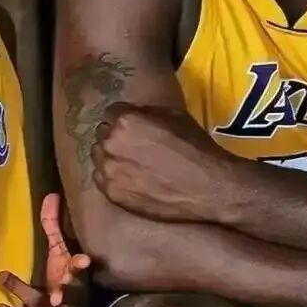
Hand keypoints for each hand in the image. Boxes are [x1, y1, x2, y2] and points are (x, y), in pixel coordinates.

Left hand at [0, 193, 89, 306]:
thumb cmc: (64, 279)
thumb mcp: (60, 252)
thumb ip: (54, 226)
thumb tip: (51, 194)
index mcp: (75, 275)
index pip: (80, 269)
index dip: (81, 265)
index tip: (83, 260)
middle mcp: (70, 295)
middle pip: (69, 291)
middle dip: (65, 290)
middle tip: (57, 295)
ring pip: (40, 304)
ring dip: (24, 294)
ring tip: (3, 283)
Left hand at [92, 102, 233, 220]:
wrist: (206, 188)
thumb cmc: (194, 148)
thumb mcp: (174, 115)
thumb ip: (145, 112)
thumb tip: (135, 113)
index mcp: (125, 121)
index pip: (112, 112)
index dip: (126, 119)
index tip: (135, 127)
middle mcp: (110, 144)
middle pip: (103, 134)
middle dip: (116, 137)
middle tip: (135, 146)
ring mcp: (109, 171)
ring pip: (100, 157)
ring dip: (112, 157)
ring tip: (132, 164)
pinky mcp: (112, 194)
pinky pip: (102, 179)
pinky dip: (113, 177)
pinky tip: (131, 180)